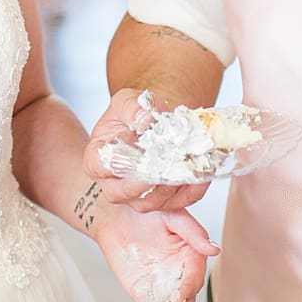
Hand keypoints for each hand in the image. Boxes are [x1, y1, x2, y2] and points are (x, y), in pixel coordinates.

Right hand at [84, 90, 210, 211]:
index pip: (100, 167)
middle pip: (125, 193)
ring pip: (154, 201)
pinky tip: (203, 168)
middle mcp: (115, 183)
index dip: (117, 163)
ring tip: (188, 163)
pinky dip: (194, 186)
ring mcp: (140, 196)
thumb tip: (143, 120)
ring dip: (173, 184)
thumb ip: (131, 107)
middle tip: (164, 166)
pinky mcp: (166, 201)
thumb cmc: (136, 113)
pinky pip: (182, 200)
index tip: (135, 156)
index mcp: (98, 159)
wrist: (158, 121)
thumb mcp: (127, 100)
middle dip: (146, 181)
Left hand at [94, 205, 218, 301]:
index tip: (179, 294)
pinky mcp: (143, 291)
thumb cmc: (149, 211)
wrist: (117, 215)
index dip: (189, 287)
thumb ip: (193, 232)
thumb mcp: (172, 215)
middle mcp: (179, 272)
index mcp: (191, 254)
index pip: (195, 276)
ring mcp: (161, 283)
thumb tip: (214, 249)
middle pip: (187, 296)